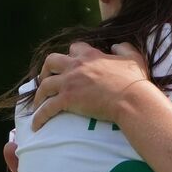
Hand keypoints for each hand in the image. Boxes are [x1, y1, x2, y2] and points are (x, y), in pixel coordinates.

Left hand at [30, 42, 153, 131]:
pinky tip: (36, 126)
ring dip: (39, 94)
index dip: (71, 55)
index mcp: (90, 55)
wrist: (131, 99)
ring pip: (44, 85)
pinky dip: (39, 117)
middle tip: (46, 80)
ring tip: (38, 103)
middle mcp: (76, 65)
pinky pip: (47, 108)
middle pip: (51, 61)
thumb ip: (124, 48)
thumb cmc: (135, 81)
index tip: (70, 63)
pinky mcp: (67, 99)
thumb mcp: (134, 58)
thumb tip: (116, 46)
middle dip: (46, 70)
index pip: (74, 48)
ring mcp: (69, 82)